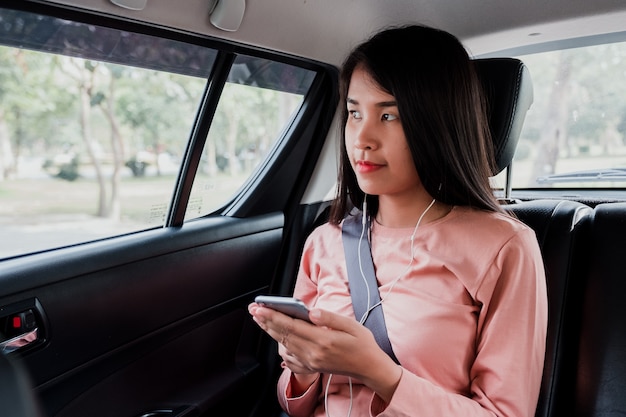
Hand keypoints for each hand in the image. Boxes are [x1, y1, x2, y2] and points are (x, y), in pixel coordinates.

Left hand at [248, 302, 401, 401]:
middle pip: (283, 335)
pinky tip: (278, 338)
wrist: (369, 368)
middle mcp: (313, 353)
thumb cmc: (362, 344)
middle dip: (266, 321)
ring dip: (271, 332)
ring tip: (262, 320)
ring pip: (284, 345)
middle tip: (253, 310)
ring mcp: (311, 362)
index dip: (273, 316)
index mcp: (323, 340)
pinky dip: (280, 347)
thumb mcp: (351, 325)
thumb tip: (311, 311)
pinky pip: (290, 358)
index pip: (291, 326)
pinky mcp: (311, 367)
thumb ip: (329, 318)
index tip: (259, 307)